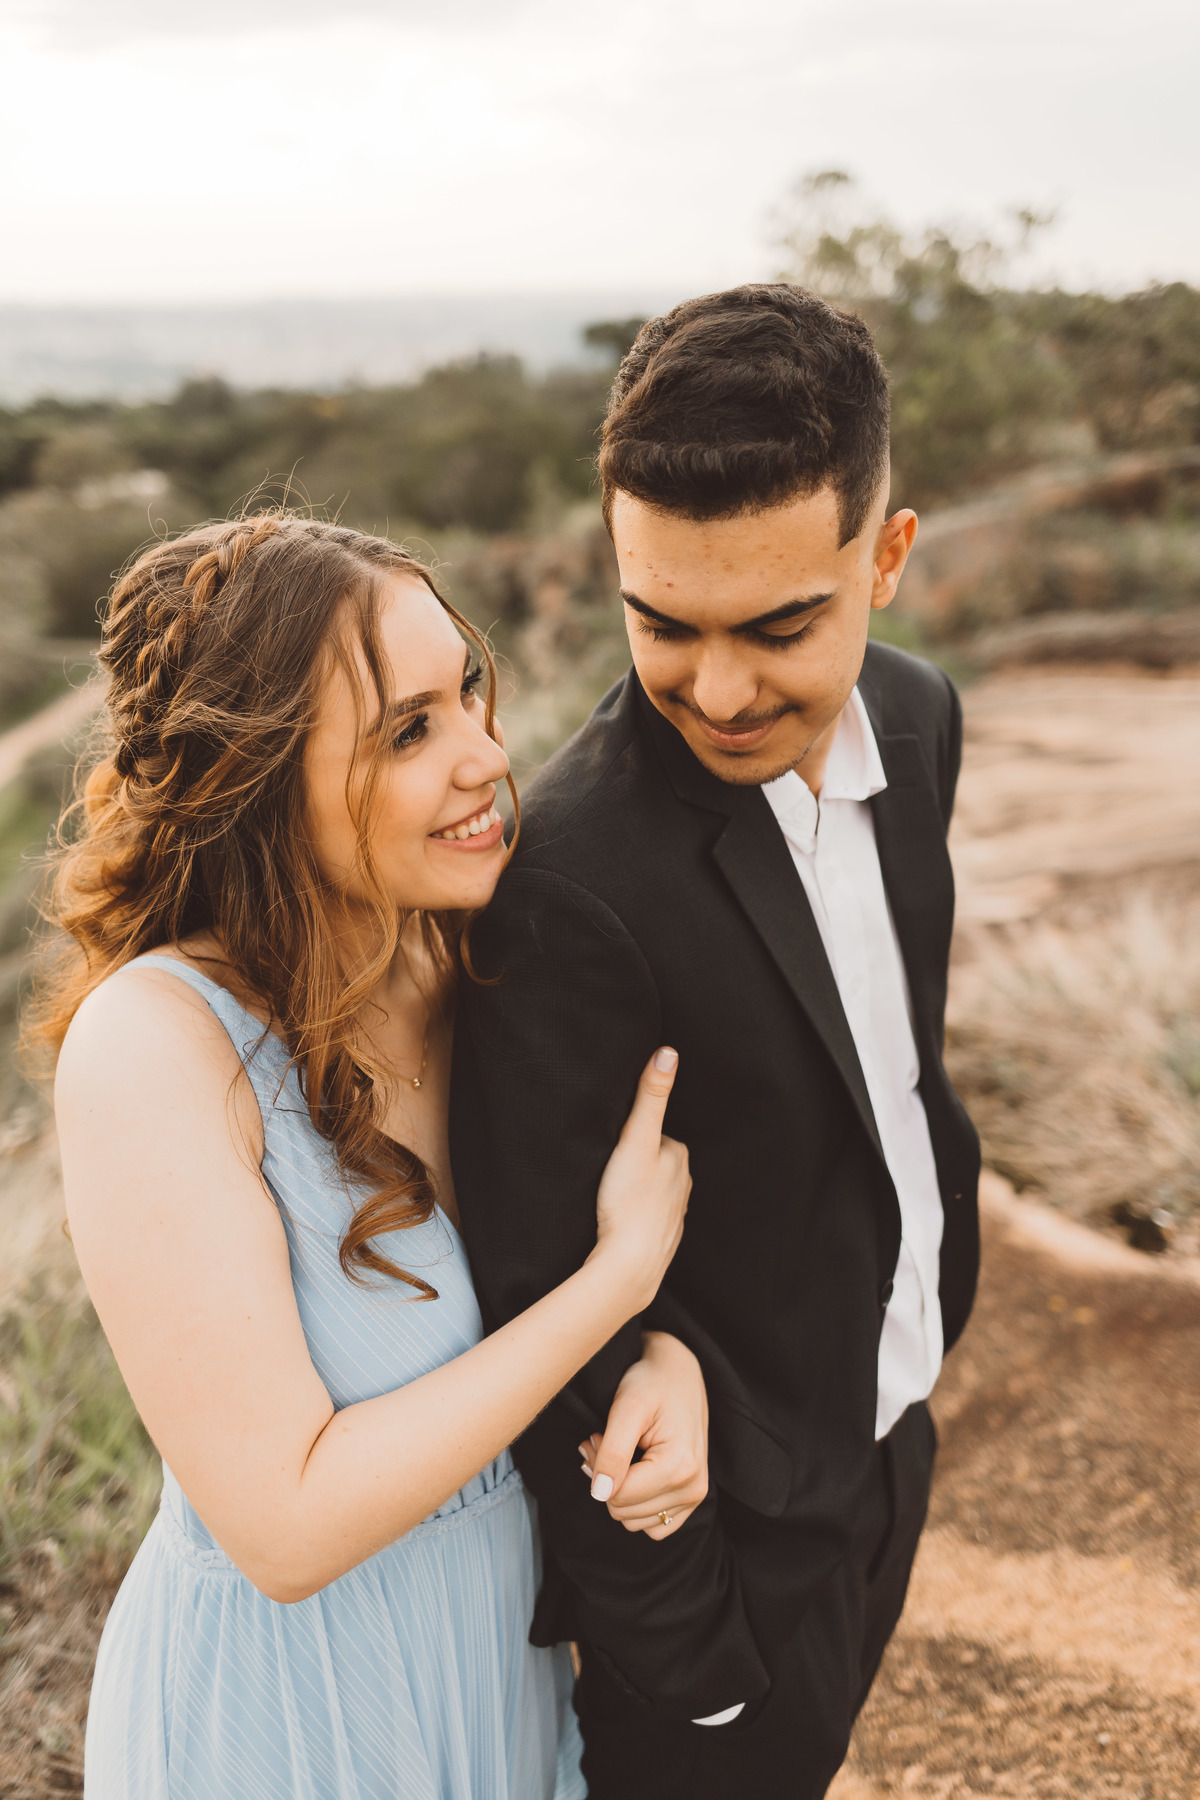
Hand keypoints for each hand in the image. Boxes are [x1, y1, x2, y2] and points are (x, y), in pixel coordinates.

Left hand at [578, 1330, 707, 1540]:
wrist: (680, 1373)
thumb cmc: (652, 1383)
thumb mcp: (627, 1407)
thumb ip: (613, 1452)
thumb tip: (600, 1494)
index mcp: (681, 1467)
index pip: (618, 1497)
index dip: (598, 1467)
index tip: (599, 1436)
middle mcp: (693, 1488)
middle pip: (623, 1512)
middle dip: (606, 1478)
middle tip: (607, 1440)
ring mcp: (694, 1497)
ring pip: (633, 1521)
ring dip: (618, 1490)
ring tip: (621, 1452)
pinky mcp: (690, 1501)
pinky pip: (652, 1526)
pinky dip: (636, 1504)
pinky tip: (635, 1471)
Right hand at [590, 1050, 690, 1310]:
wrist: (628, 1266)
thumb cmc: (628, 1200)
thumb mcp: (635, 1140)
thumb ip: (650, 1097)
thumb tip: (669, 1052)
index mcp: (680, 1156)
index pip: (653, 1133)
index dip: (630, 1137)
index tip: (612, 1146)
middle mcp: (684, 1184)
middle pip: (653, 1161)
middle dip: (634, 1163)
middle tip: (607, 1171)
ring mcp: (675, 1214)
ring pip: (651, 1190)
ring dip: (634, 1191)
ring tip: (610, 1196)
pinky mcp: (663, 1239)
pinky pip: (647, 1218)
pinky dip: (635, 1217)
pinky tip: (618, 1220)